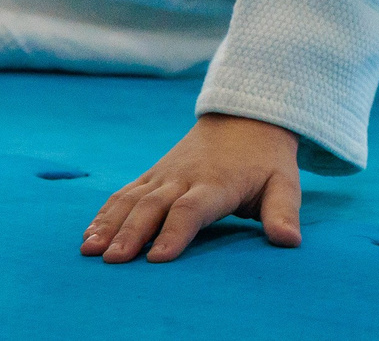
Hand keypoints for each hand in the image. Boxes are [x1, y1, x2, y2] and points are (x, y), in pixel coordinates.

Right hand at [80, 113, 302, 263]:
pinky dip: (105, 212)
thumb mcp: (284, 181)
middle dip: (131, 233)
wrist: (245, 117)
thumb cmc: (266, 160)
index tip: (158, 258)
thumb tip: (289, 241)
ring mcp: (164, 175)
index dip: (175, 231)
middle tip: (113, 260)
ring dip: (110, 224)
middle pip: (153, 206)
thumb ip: (283, 212)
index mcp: (216, 183)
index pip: (191, 209)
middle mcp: (184, 177)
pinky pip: (125, 193)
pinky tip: (89, 234)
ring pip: (131, 199)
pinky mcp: (153, 175)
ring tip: (90, 250)